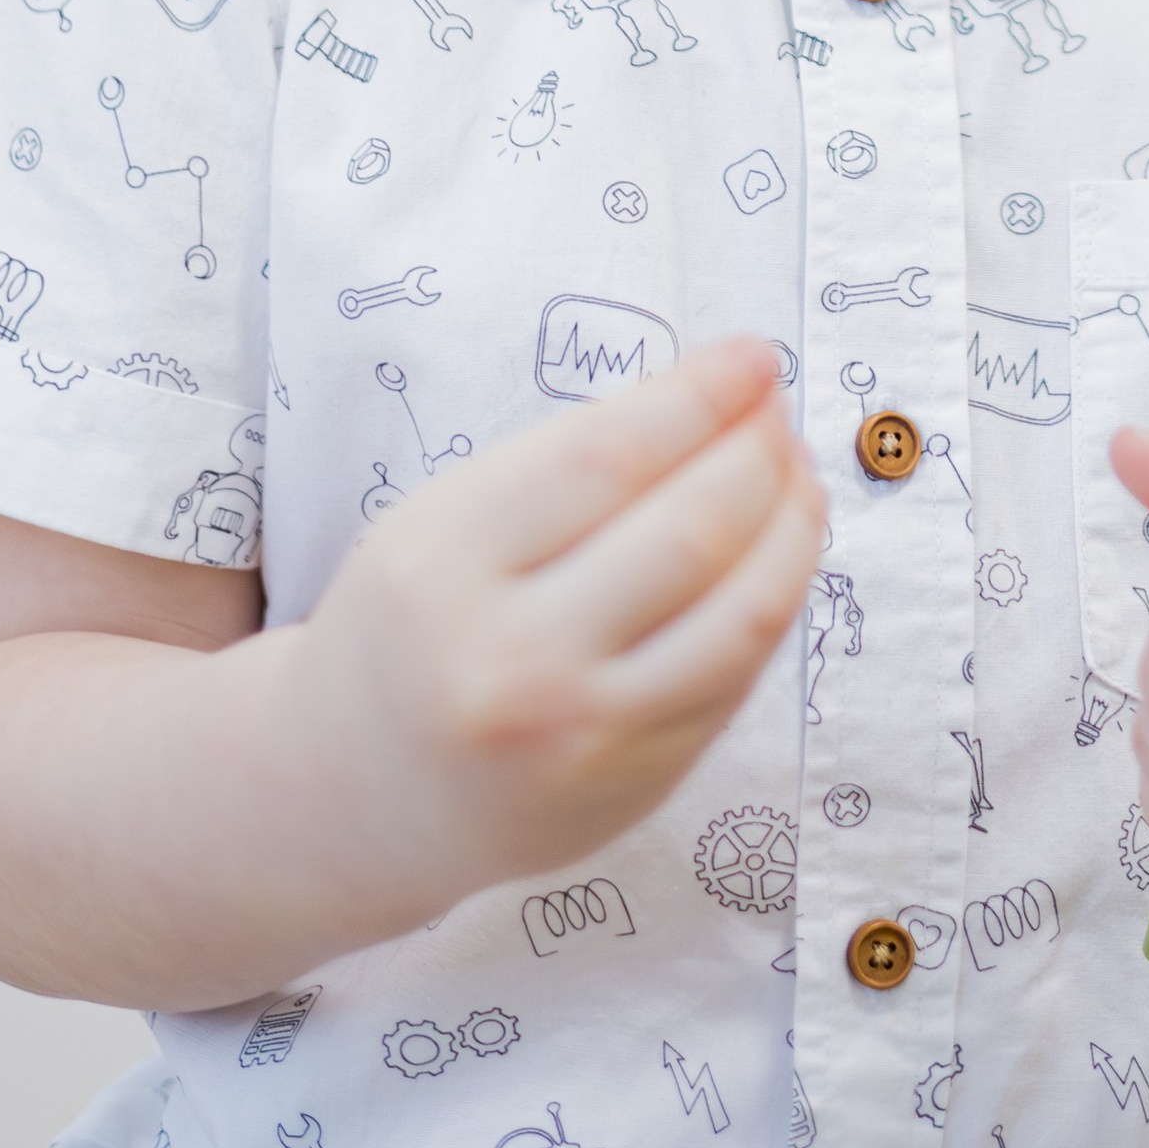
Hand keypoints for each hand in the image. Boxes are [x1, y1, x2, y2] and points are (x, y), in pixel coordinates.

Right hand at [285, 337, 824, 923]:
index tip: (753, 355)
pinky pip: (738, 676)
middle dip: (758, 453)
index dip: (700, 396)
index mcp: (446, 567)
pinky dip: (775, 598)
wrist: (352, 792)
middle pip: (690, 532)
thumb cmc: (409, 626)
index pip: (609, 458)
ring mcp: (582, 736)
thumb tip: (712, 398)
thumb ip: (562, 468)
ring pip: (741, 613)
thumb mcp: (439, 521)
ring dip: (792, 526)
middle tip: (777, 410)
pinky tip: (779, 550)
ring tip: (796, 473)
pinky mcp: (635, 783)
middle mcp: (514, 661)